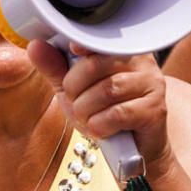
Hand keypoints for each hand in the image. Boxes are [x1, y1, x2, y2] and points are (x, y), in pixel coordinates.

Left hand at [27, 41, 171, 175]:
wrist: (131, 151)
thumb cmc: (104, 113)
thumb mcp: (73, 89)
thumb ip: (55, 67)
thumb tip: (35, 46)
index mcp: (122, 49)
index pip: (97, 39)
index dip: (80, 47)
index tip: (72, 52)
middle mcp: (142, 62)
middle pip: (96, 65)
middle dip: (74, 88)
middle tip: (76, 102)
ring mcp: (152, 85)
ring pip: (106, 90)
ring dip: (86, 109)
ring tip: (88, 117)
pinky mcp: (155, 110)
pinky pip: (118, 113)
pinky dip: (101, 125)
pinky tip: (102, 129)